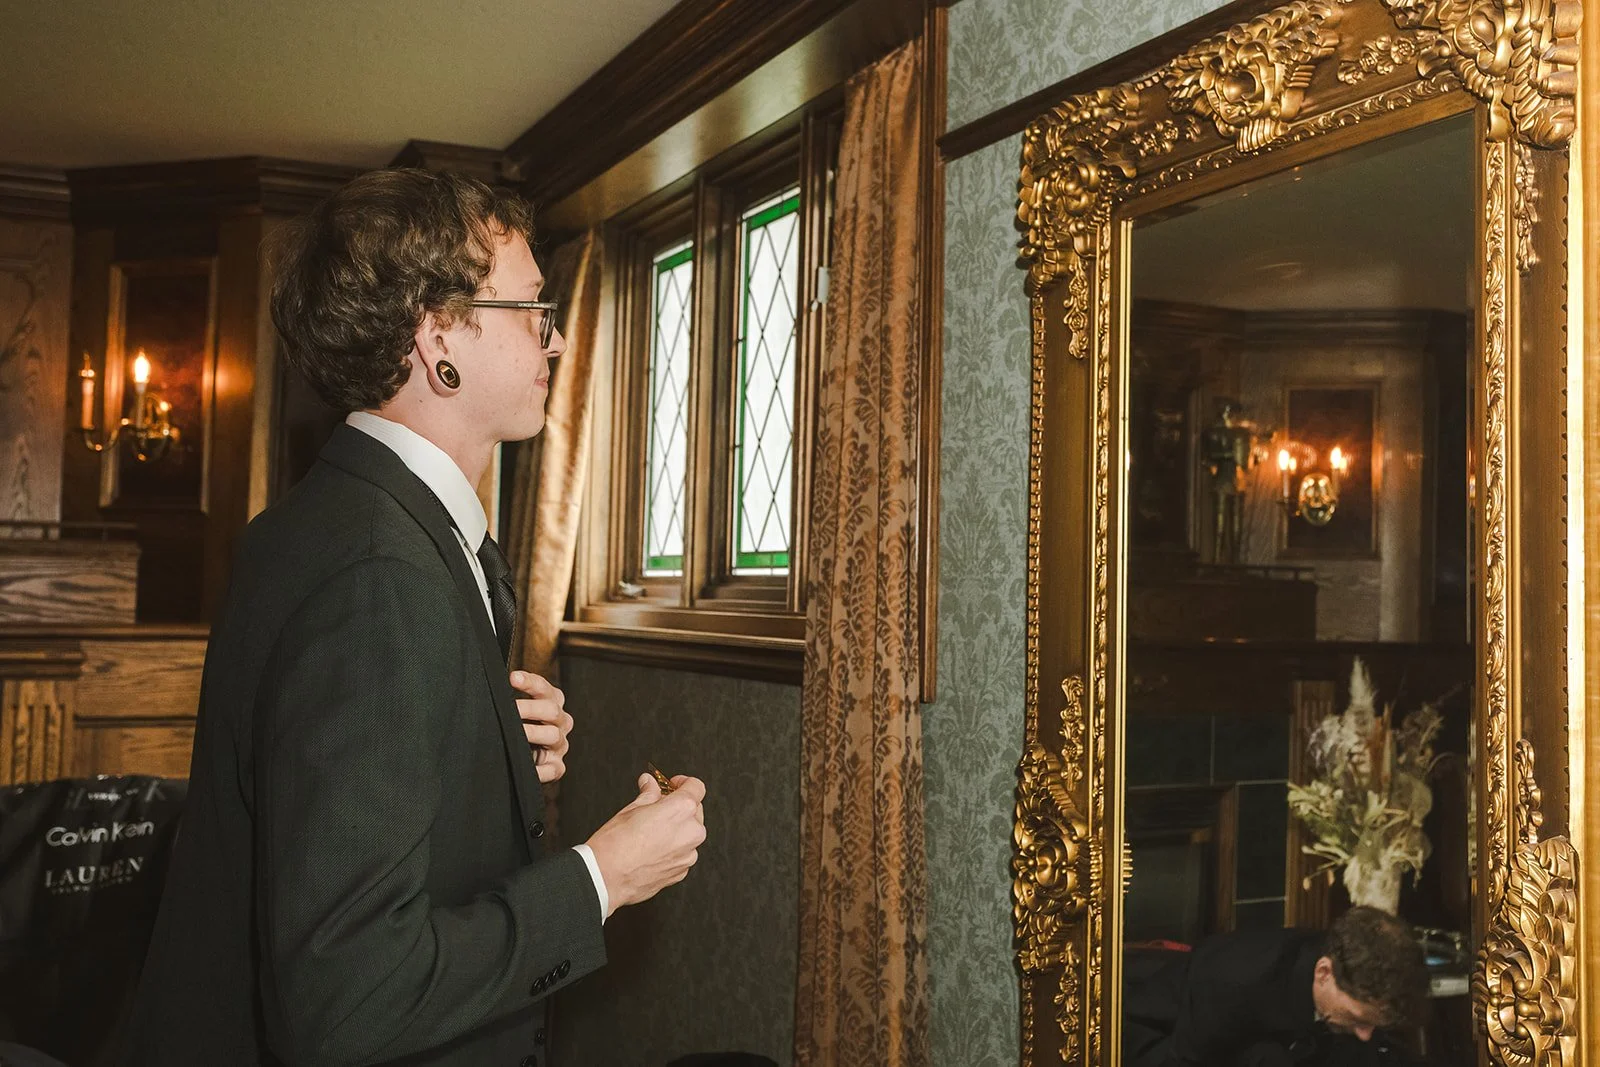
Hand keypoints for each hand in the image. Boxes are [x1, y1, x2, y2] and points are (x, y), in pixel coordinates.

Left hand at [510, 670, 570, 783]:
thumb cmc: (520, 727)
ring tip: (515, 733)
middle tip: (511, 709)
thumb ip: (509, 700)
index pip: (545, 689)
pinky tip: (528, 767)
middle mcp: (560, 722)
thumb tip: (490, 687)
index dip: (530, 682)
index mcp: (553, 704)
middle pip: (552, 710)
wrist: (531, 756)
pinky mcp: (556, 766)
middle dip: (530, 708)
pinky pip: (553, 769)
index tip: (513, 678)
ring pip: (553, 735)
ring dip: (533, 732)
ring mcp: (560, 745)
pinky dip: (541, 770)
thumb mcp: (519, 711)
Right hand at [584, 774, 705, 915]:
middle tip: (657, 808)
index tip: (673, 785)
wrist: (605, 878)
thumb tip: (650, 784)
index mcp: (681, 809)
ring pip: (689, 834)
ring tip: (652, 833)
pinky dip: (672, 849)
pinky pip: (683, 853)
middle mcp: (691, 832)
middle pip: (695, 810)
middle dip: (679, 807)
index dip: (683, 783)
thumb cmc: (615, 844)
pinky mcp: (682, 871)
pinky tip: (652, 850)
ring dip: (677, 830)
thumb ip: (648, 794)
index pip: (696, 786)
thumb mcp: (631, 809)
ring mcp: (688, 854)